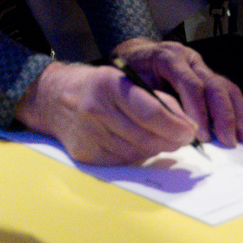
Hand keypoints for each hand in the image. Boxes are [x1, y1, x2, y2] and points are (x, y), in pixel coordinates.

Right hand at [14, 59, 199, 164]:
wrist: (52, 99)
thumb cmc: (97, 87)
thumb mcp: (125, 80)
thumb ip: (157, 100)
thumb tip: (186, 126)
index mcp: (109, 85)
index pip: (150, 113)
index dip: (175, 126)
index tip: (190, 131)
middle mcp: (96, 110)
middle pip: (147, 137)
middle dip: (171, 140)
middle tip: (181, 138)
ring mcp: (89, 135)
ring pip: (138, 153)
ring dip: (155, 149)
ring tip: (158, 138)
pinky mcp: (86, 155)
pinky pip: (123, 162)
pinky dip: (136, 155)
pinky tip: (135, 144)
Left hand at [113, 37, 242, 147]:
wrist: (134, 56)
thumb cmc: (130, 72)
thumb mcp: (132, 84)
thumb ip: (152, 102)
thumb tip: (173, 129)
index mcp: (169, 57)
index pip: (191, 84)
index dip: (198, 110)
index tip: (202, 135)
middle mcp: (190, 59)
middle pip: (214, 85)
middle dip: (223, 115)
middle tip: (226, 141)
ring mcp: (201, 67)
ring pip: (226, 88)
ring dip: (237, 115)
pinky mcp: (208, 76)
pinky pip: (228, 92)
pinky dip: (238, 113)